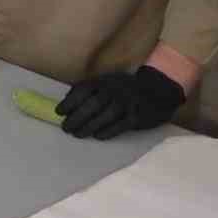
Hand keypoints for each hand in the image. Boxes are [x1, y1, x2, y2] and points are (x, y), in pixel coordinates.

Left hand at [57, 65, 185, 139]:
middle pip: (92, 105)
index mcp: (104, 81)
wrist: (158, 90)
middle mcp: (114, 91)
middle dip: (76, 118)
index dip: (70, 102)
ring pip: (105, 116)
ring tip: (78, 134)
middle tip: (66, 128)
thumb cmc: (126, 88)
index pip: (83, 90)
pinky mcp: (137, 116)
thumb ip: (89, 89)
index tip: (59, 112)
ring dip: (89, 127)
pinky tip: (98, 136)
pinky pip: (120, 125)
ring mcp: (127, 103)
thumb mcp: (107, 82)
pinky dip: (108, 131)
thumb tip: (67, 100)